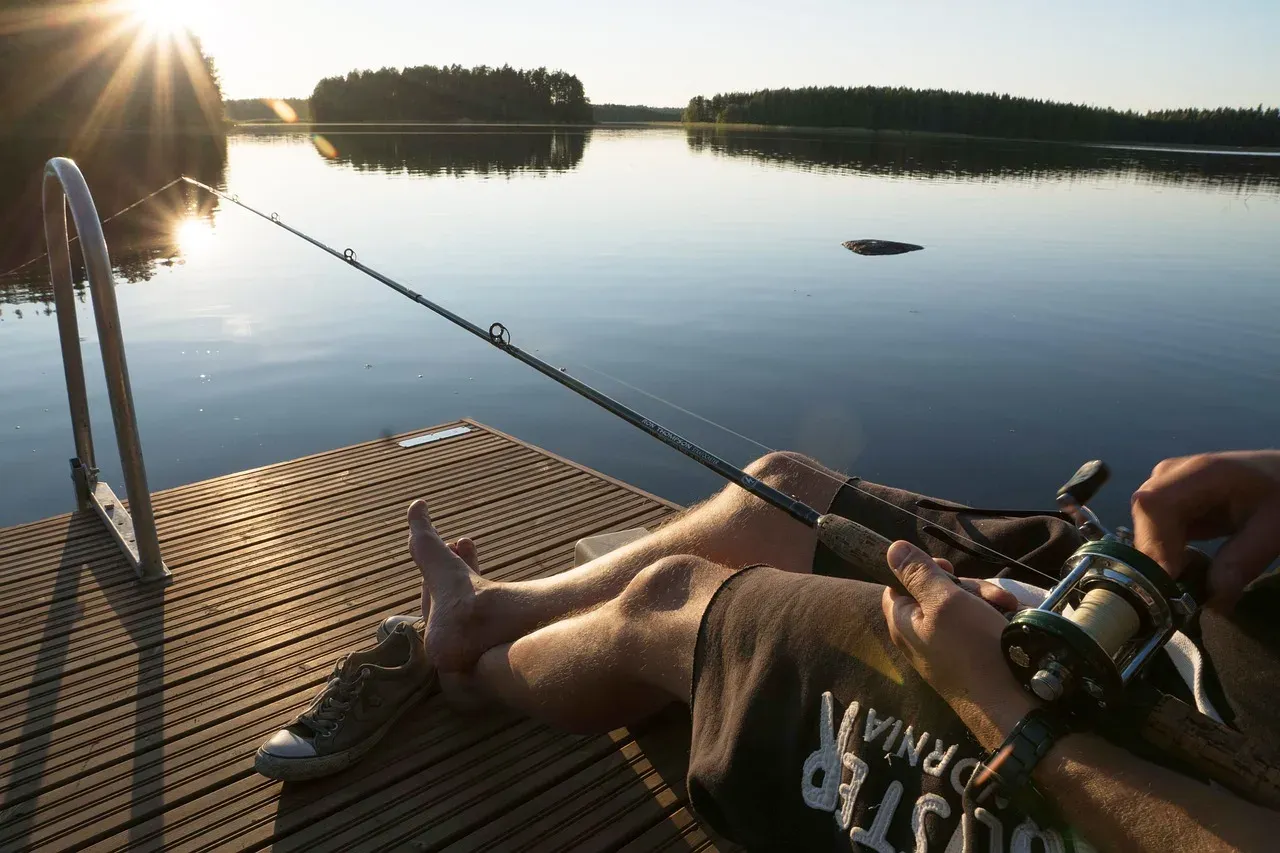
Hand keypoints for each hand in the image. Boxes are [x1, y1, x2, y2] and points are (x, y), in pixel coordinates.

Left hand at [880, 540, 1033, 749]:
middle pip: (936, 593)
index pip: (898, 585)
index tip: (949, 569)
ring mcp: (945, 650)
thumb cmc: (974, 649)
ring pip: (962, 609)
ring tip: (1010, 608)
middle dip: (968, 587)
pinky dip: (994, 620)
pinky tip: (1012, 621)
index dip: (921, 571)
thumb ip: (918, 574)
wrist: (1014, 706)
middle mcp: (919, 637)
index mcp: (903, 622)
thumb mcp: (944, 602)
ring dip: (987, 602)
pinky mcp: (970, 659)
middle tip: (992, 595)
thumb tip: (891, 548)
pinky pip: (977, 629)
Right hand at [1131, 451, 1279, 610]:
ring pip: (1143, 529)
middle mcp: (1171, 474)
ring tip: (1184, 587)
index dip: (1154, 543)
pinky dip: (1165, 555)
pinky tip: (1186, 571)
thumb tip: (1211, 602)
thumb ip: (1243, 561)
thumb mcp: (1274, 528)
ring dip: (1159, 560)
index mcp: (1201, 472)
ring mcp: (1164, 487)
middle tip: (1178, 596)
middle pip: (1144, 519)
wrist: (1279, 476)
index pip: (1156, 505)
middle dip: (1156, 559)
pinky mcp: (1166, 503)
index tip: (1168, 582)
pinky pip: (1153, 532)